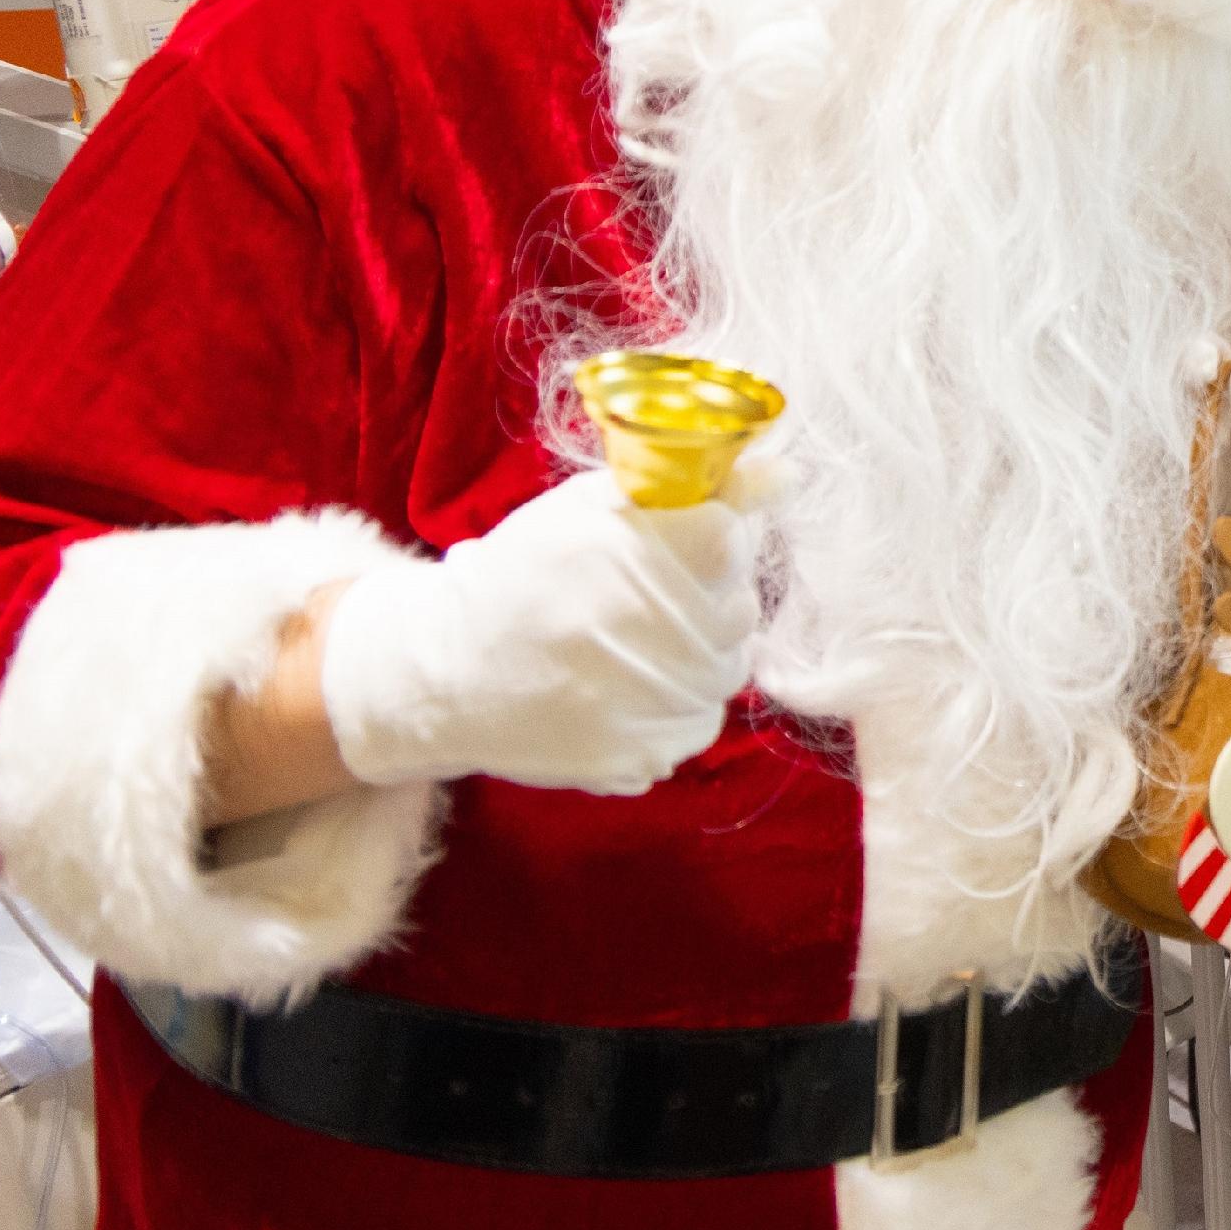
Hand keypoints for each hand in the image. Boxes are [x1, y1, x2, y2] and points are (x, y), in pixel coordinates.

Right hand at [317, 472, 759, 794]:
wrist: (443, 673)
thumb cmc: (524, 575)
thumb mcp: (597, 507)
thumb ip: (696, 487)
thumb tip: (787, 474)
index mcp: (652, 551)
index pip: (730, 542)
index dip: (704, 543)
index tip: (669, 550)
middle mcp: (661, 627)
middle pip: (738, 610)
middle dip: (706, 601)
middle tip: (644, 602)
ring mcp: (652, 699)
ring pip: (726, 670)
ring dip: (695, 654)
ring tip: (631, 645)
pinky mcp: (639, 754)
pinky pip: (697, 726)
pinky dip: (675, 706)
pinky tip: (626, 688)